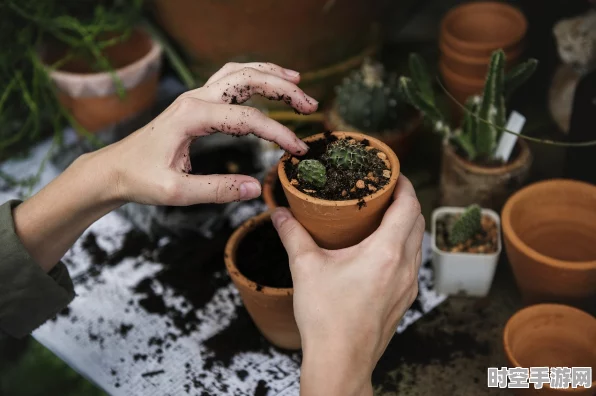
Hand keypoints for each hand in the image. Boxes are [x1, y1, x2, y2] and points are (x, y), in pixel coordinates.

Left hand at [86, 61, 317, 205]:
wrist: (114, 169)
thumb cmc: (140, 179)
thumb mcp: (177, 192)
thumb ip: (217, 190)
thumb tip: (255, 188)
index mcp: (192, 116)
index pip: (248, 119)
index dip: (278, 133)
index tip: (298, 151)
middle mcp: (195, 98)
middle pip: (248, 80)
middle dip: (283, 89)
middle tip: (310, 105)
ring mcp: (195, 97)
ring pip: (239, 72)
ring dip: (270, 75)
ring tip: (298, 83)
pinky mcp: (196, 103)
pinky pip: (229, 80)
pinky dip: (253, 77)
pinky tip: (268, 83)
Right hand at [271, 175, 424, 395]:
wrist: (340, 362)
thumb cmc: (326, 318)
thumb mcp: (305, 268)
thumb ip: (292, 234)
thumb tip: (279, 213)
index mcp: (386, 252)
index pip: (409, 206)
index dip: (404, 184)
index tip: (392, 173)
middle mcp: (405, 267)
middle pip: (417, 221)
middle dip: (405, 201)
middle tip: (383, 191)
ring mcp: (408, 286)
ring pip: (417, 243)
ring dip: (405, 224)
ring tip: (381, 216)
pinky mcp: (404, 300)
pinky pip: (412, 263)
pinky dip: (403, 247)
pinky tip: (380, 250)